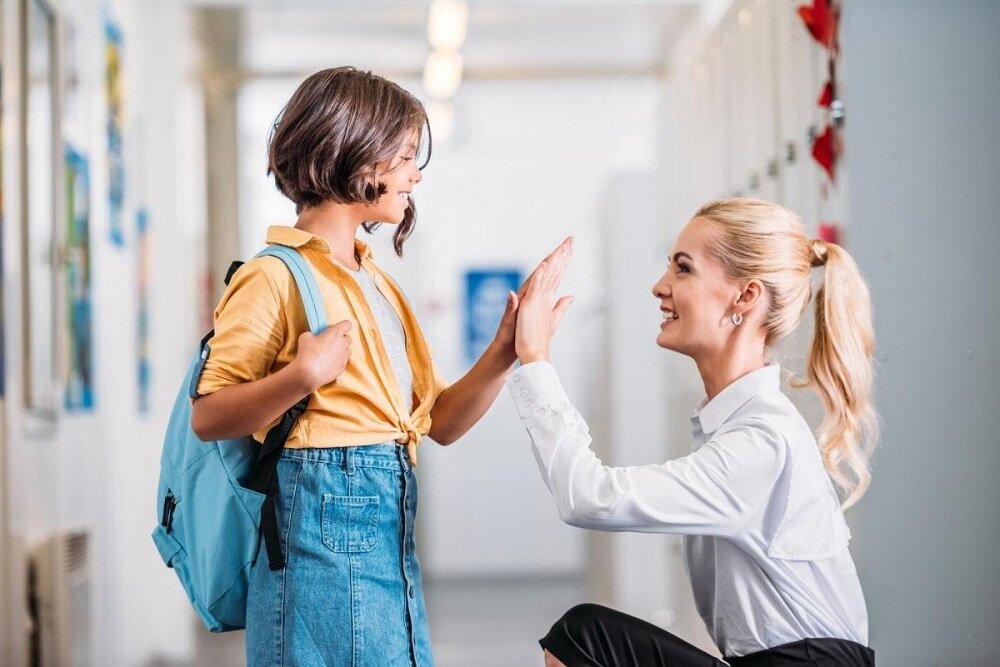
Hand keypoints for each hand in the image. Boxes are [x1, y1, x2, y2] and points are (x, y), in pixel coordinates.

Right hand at [292, 320, 352, 391]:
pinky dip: (338, 360)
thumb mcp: (305, 336)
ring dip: (341, 350)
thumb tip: (314, 335)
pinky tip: (328, 363)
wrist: (308, 374)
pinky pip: (343, 360)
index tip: (336, 329)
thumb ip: (313, 333)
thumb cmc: (307, 353)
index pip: (347, 324)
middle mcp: (343, 344)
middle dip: (341, 339)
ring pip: (347, 350)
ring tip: (329, 353)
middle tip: (330, 342)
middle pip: (348, 338)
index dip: (342, 326)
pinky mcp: (343, 367)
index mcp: (335, 333)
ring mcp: (344, 356)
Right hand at [492, 237, 573, 359]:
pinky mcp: (525, 304)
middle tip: (570, 239)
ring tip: (560, 246)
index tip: (571, 248)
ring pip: (542, 274)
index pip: (555, 274)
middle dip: (561, 254)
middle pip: (550, 269)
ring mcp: (529, 296)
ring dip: (551, 259)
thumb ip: (558, 306)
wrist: (511, 346)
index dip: (563, 260)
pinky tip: (542, 266)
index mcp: (542, 295)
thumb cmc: (527, 335)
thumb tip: (570, 296)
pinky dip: (537, 277)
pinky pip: (531, 288)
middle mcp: (535, 292)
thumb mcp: (549, 319)